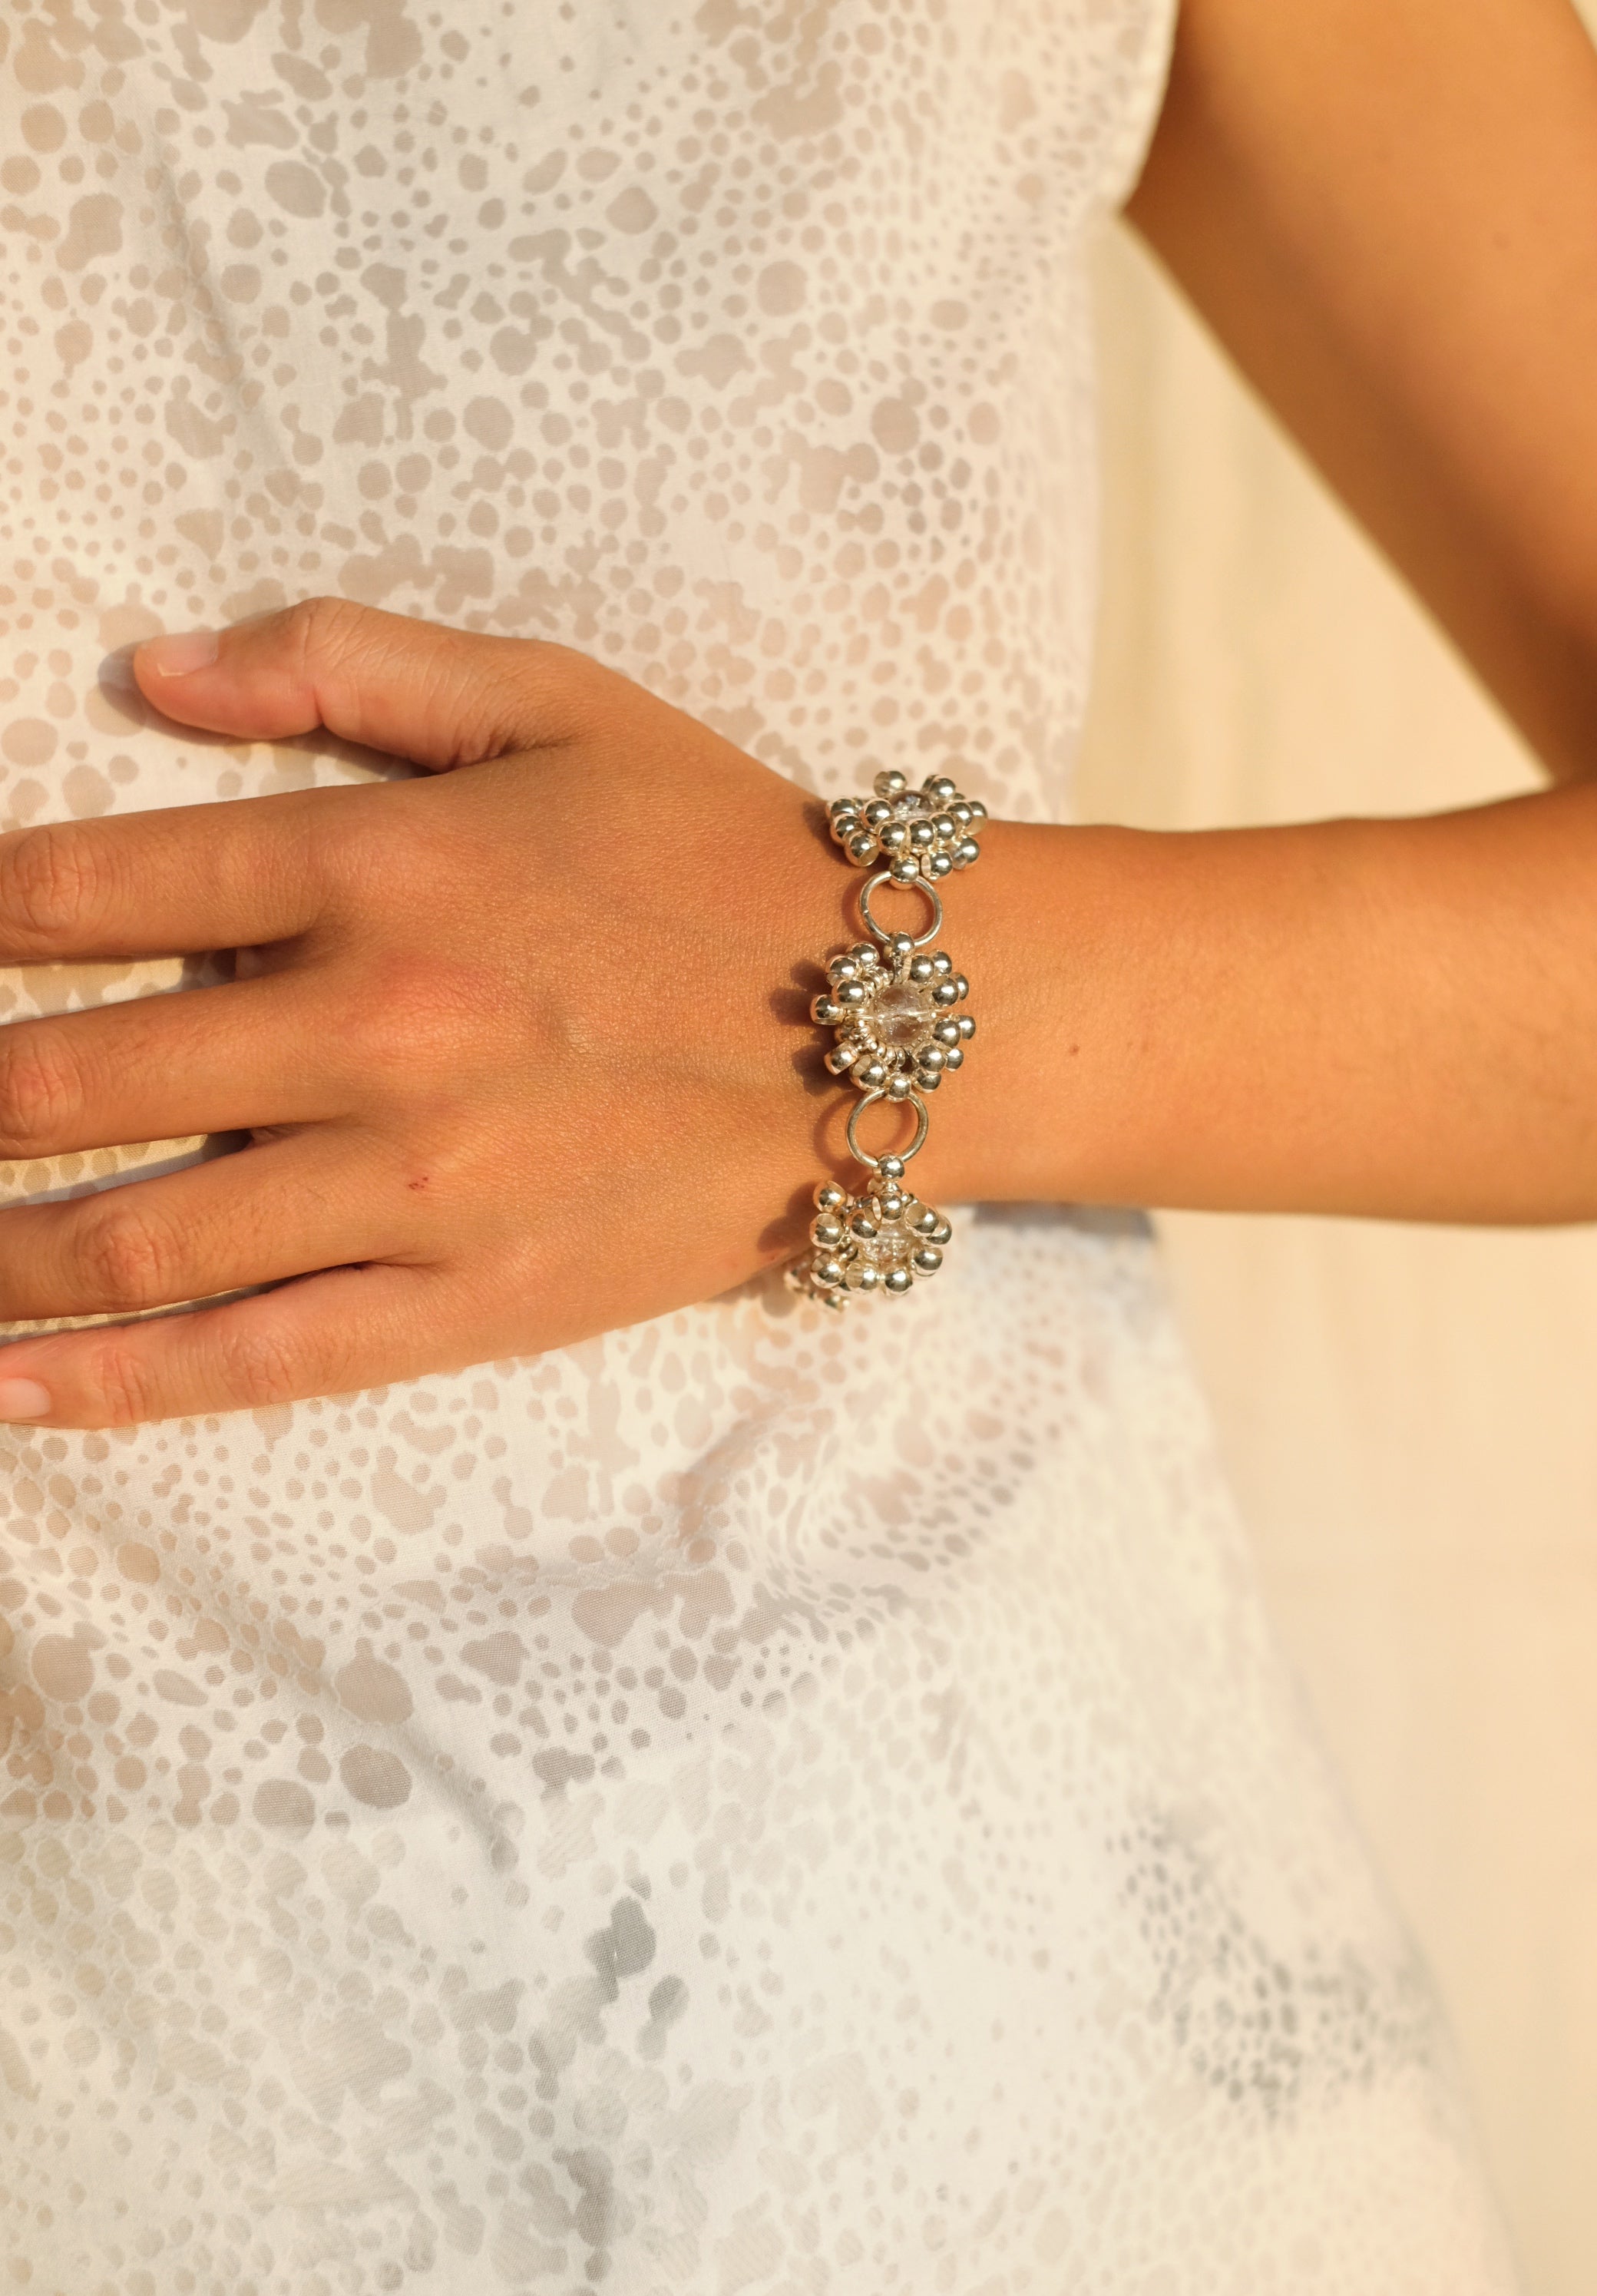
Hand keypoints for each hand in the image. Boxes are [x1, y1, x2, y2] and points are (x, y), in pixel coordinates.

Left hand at [0, 600, 867, 1426]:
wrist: (894, 1026)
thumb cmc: (717, 849)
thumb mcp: (551, 698)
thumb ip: (343, 665)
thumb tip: (148, 673)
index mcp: (380, 865)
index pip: (84, 891)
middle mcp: (377, 1030)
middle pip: (69, 1080)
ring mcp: (422, 1187)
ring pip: (137, 1239)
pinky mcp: (475, 1305)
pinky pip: (258, 1358)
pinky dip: (111, 1383)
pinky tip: (4, 1386)